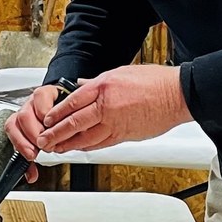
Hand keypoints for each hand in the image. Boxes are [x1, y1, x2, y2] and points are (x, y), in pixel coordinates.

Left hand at [4, 84, 64, 179]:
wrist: (65, 107)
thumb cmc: (52, 128)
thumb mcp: (42, 146)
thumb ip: (34, 162)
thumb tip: (31, 177)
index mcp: (19, 124)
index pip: (10, 130)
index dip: (19, 144)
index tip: (31, 156)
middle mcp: (25, 111)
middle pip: (18, 120)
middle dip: (31, 137)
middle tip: (44, 146)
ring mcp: (33, 101)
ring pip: (26, 111)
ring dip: (38, 127)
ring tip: (50, 136)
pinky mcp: (46, 91)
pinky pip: (39, 97)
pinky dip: (45, 110)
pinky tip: (53, 120)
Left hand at [35, 65, 190, 152]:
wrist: (176, 95)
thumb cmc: (154, 82)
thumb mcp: (120, 73)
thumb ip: (97, 82)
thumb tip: (80, 86)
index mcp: (104, 86)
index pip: (73, 101)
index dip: (57, 112)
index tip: (47, 119)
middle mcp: (107, 105)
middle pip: (74, 122)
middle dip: (56, 132)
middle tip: (44, 139)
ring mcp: (116, 122)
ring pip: (86, 137)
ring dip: (69, 144)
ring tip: (56, 148)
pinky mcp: (125, 135)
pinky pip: (101, 143)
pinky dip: (88, 147)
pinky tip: (79, 149)